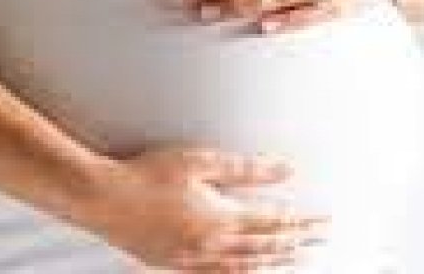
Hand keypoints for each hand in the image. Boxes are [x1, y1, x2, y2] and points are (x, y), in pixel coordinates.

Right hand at [75, 147, 324, 271]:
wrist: (100, 198)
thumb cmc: (147, 174)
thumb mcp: (202, 162)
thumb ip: (247, 169)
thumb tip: (285, 169)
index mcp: (221, 219)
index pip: (274, 223)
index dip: (303, 222)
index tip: (323, 221)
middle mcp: (210, 245)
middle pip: (265, 247)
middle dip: (297, 243)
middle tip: (320, 240)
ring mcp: (191, 259)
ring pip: (243, 266)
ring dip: (274, 262)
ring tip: (296, 260)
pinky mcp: (172, 263)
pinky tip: (246, 272)